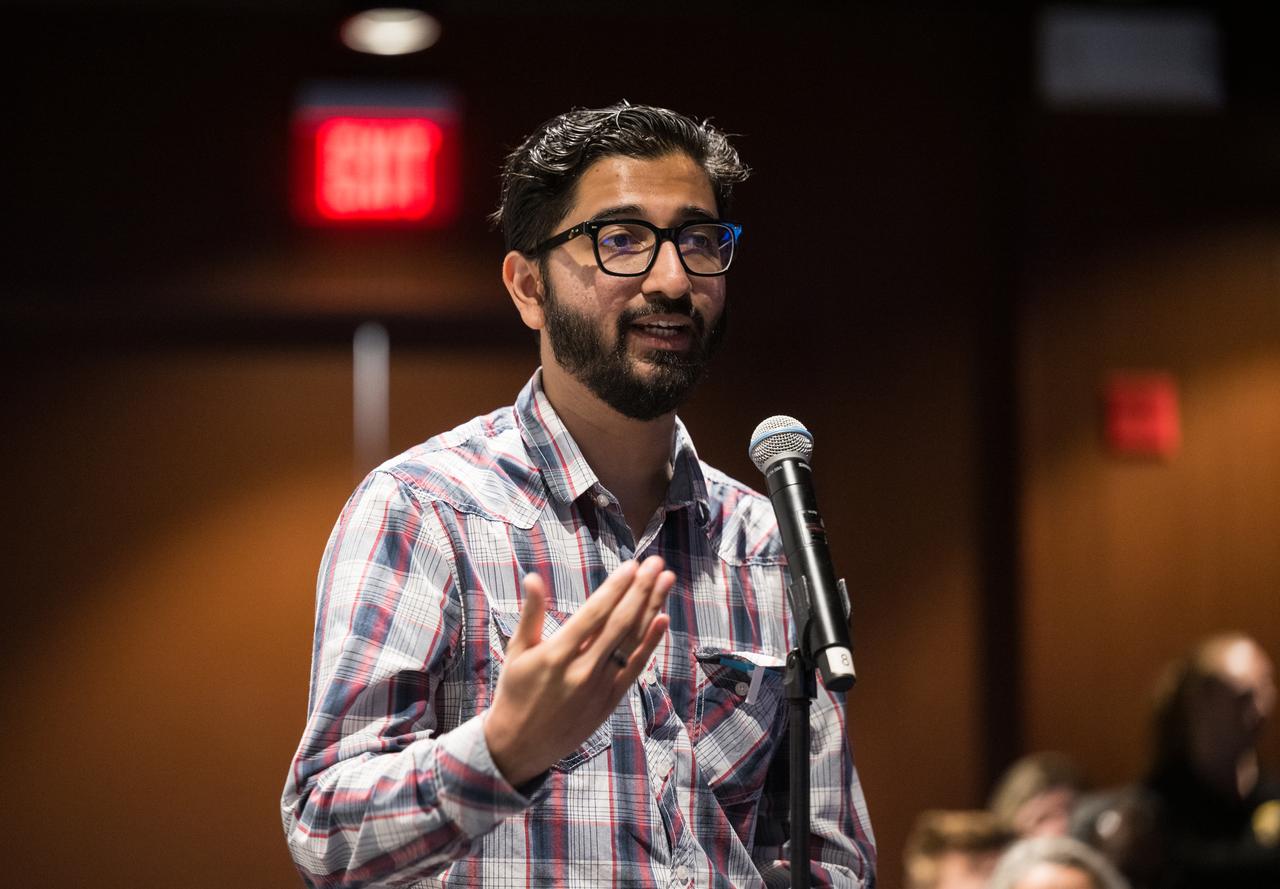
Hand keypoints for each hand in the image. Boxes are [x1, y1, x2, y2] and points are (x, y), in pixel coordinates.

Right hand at [484, 555, 672, 786]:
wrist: (519, 746)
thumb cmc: (515, 692)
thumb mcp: (517, 651)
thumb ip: (530, 613)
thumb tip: (532, 577)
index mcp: (556, 654)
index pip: (594, 613)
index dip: (616, 588)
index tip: (632, 565)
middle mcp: (582, 669)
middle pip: (620, 622)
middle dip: (641, 590)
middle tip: (655, 563)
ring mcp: (599, 687)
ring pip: (632, 641)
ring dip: (652, 608)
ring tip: (665, 581)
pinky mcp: (610, 701)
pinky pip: (634, 667)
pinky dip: (650, 644)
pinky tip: (662, 620)